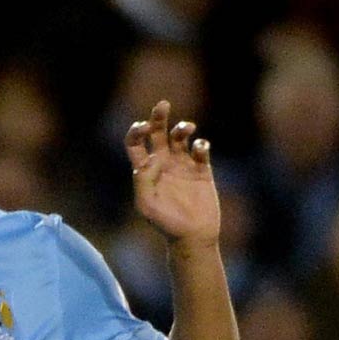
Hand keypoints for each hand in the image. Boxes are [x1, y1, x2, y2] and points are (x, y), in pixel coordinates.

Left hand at [126, 101, 219, 245]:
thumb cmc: (165, 222)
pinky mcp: (202, 169)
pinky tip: (200, 149)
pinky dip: (201, 144)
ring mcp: (183, 164)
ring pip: (181, 137)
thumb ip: (143, 179)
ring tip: (186, 129)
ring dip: (182, 127)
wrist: (192, 235)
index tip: (144, 126)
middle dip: (159, 117)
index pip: (136, 143)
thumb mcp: (146, 203)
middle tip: (163, 104)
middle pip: (158, 132)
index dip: (137, 131)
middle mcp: (163, 163)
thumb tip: (152, 158)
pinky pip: (202, 149)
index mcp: (145, 169)